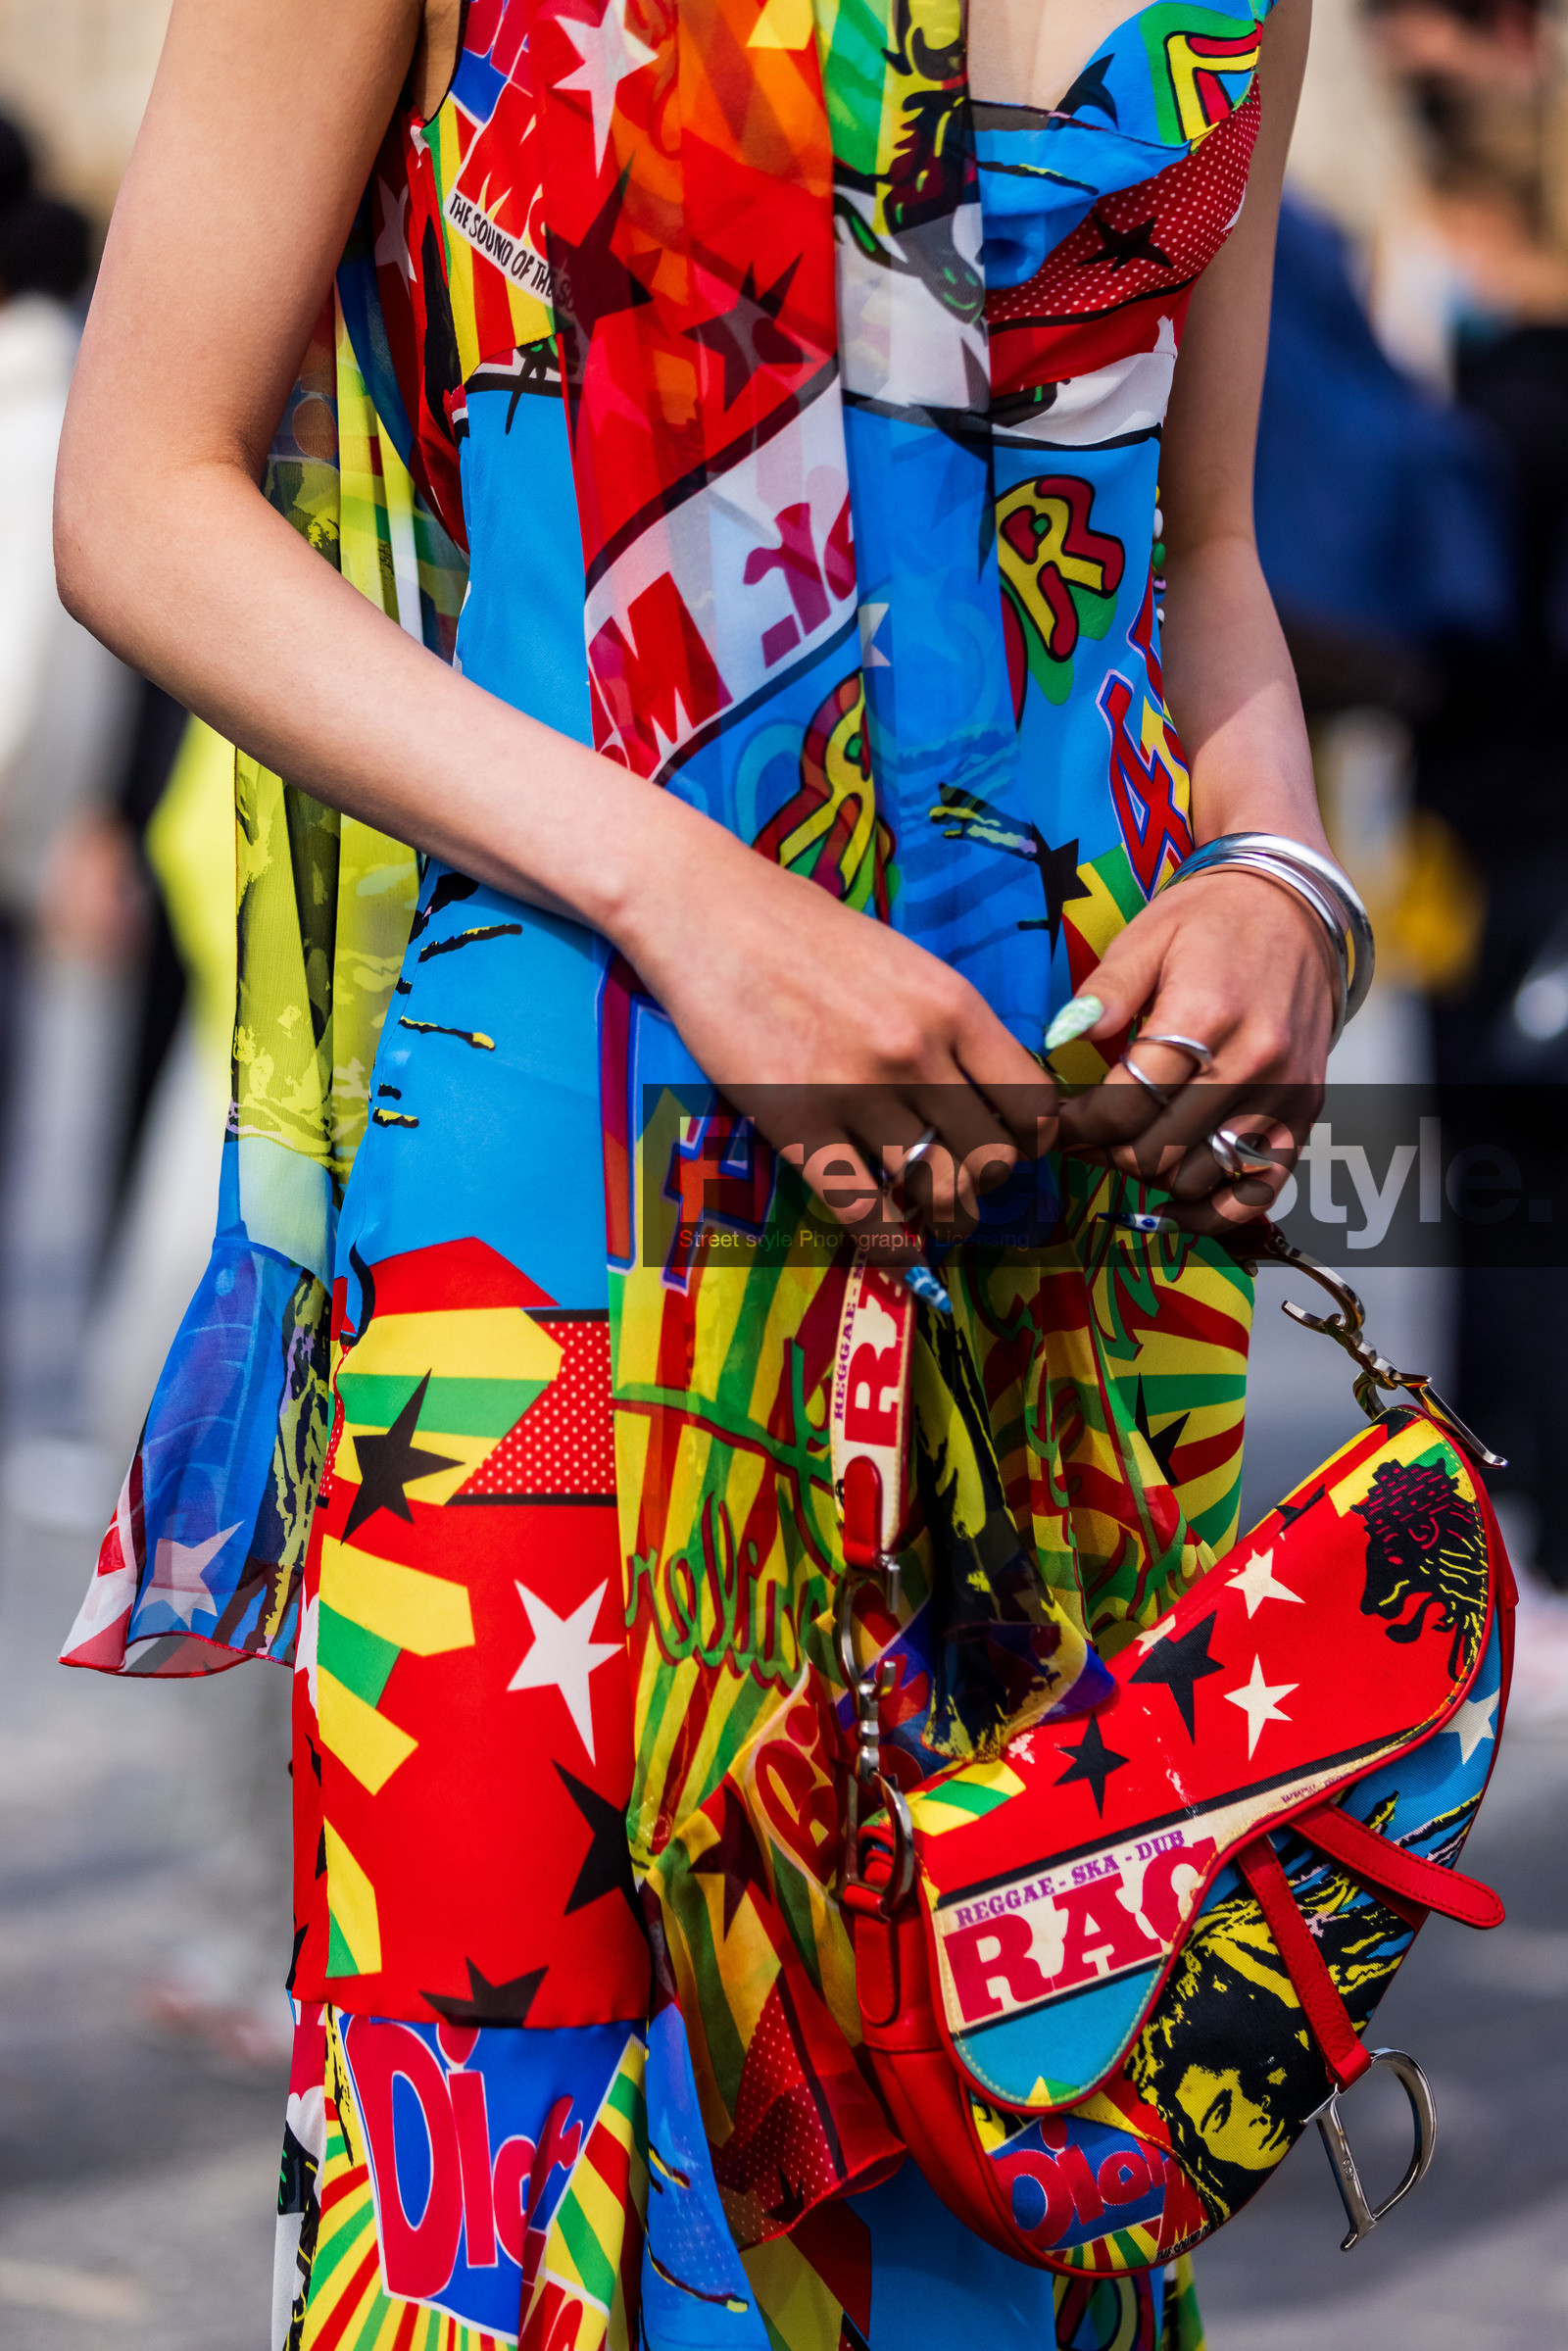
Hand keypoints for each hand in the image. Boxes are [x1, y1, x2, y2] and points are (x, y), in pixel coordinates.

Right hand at [616, 824, 1054, 1230]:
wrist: (707, 913)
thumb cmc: (804, 931)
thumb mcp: (903, 963)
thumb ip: (948, 1024)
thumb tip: (985, 1089)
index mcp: (953, 1006)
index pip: (1033, 1101)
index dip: (1034, 1138)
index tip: (1015, 1145)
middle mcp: (917, 1053)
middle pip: (993, 1157)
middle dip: (987, 1181)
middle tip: (966, 1182)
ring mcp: (857, 1093)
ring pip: (936, 1189)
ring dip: (943, 1214)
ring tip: (935, 1214)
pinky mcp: (798, 1126)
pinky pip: (863, 1210)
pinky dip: (890, 1244)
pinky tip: (900, 1253)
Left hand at [1053, 865, 1335, 1233]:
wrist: (1297, 905)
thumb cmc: (1212, 920)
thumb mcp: (1147, 937)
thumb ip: (1105, 994)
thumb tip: (1061, 1038)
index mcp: (1205, 1015)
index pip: (1125, 1104)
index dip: (1077, 1126)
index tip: (1054, 1123)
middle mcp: (1253, 1062)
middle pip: (1156, 1150)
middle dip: (1105, 1151)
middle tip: (1084, 1136)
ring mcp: (1284, 1093)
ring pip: (1198, 1177)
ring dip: (1150, 1176)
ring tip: (1128, 1146)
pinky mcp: (1306, 1112)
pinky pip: (1257, 1190)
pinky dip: (1212, 1210)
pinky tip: (1173, 1201)